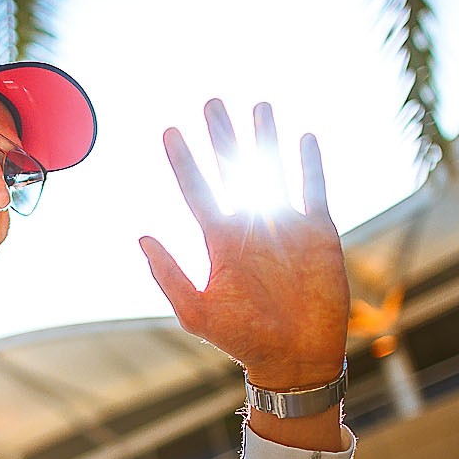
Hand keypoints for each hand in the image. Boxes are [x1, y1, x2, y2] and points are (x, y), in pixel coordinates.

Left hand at [139, 100, 347, 391]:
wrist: (294, 357)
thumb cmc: (242, 340)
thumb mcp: (196, 312)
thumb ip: (169, 275)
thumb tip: (141, 237)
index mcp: (219, 241)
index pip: (196, 191)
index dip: (183, 162)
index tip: (169, 132)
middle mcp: (249, 225)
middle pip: (231, 170)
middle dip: (221, 137)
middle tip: (211, 101)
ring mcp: (283, 225)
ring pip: (271, 170)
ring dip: (264, 139)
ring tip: (258, 105)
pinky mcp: (317, 232)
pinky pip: (313, 189)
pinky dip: (309, 164)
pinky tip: (302, 137)